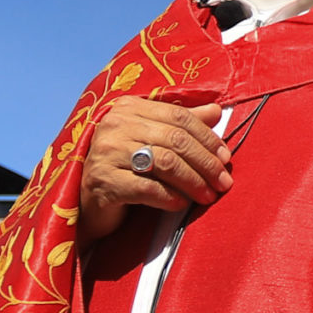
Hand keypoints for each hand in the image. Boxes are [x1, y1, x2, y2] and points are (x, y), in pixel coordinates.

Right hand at [80, 98, 232, 241]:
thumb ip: (181, 124)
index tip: (226, 158)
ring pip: (165, 162)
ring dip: (193, 181)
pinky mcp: (103, 181)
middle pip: (175, 139)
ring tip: (208, 196)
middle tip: (223, 182)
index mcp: (128, 108)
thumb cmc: (124, 168)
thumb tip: (216, 111)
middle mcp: (115, 125)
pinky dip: (169, 196)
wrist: (87, 202)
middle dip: (206, 163)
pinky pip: (147, 187)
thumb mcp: (153, 141)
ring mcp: (106, 152)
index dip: (207, 138)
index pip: (179, 117)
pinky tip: (181, 204)